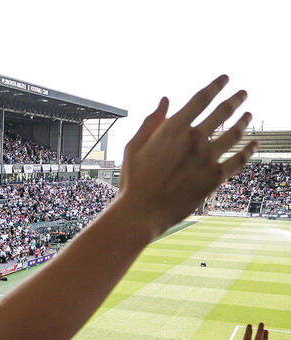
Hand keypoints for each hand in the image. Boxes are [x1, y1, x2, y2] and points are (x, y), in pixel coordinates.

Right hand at [117, 75, 255, 235]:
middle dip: (236, 99)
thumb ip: (151, 122)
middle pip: (223, 112)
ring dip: (244, 121)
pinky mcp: (215, 177)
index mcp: (173, 129)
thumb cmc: (133, 180)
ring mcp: (207, 158)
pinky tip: (254, 144)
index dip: (216, 86)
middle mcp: (194, 140)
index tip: (225, 79)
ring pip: (235, 134)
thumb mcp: (134, 147)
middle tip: (243, 93)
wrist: (142, 211)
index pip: (201, 99)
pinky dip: (249, 150)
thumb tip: (165, 100)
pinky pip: (239, 159)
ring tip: (249, 115)